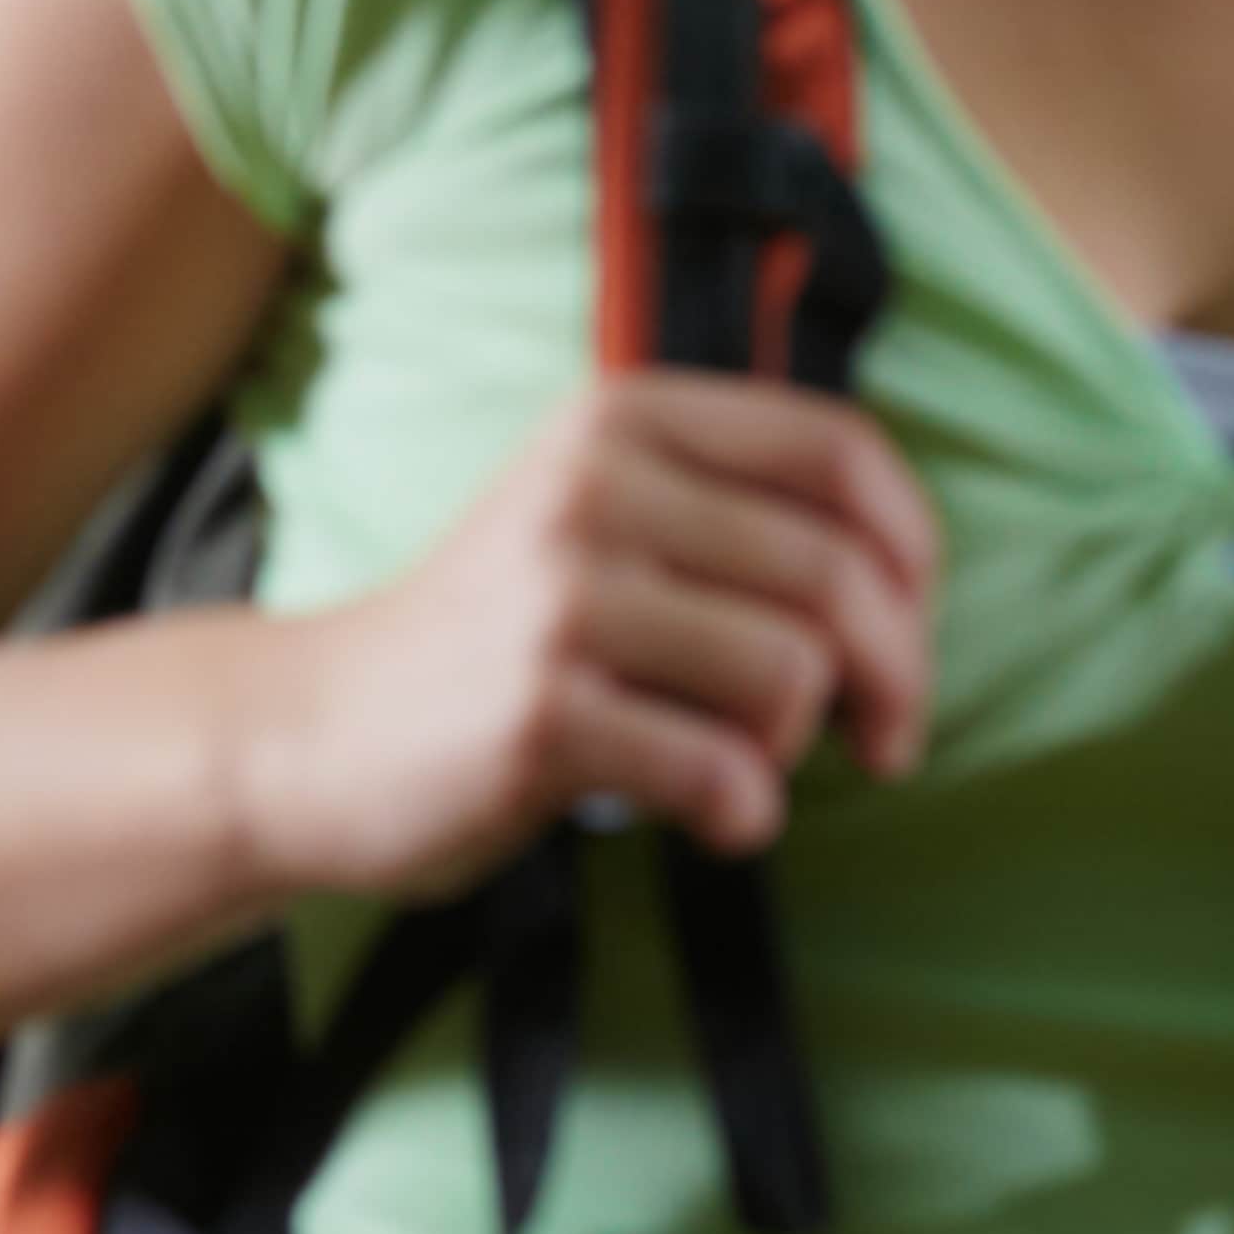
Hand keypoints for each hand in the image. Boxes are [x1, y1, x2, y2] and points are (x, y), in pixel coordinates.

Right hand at [250, 372, 938, 900]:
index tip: (909, 631)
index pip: (840, 451)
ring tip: (730, 760)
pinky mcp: (541, 711)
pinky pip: (721, 770)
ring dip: (791, 747)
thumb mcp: (599, 520)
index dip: (914, 552)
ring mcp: (560, 596)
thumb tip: (907, 584)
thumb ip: (729, 513)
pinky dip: (739, 813)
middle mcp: (592, 486)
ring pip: (790, 674)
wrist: (318, 730)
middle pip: (837, 576)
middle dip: (895, 680)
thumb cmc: (494, 639)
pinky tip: (701, 814)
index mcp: (621, 420)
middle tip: (883, 740)